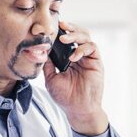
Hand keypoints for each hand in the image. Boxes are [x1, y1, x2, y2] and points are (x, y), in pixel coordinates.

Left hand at [43, 19, 108, 135]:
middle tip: (61, 26)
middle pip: (78, 33)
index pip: (67, 39)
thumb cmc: (65, 97)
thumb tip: (40, 50)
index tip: (52, 27)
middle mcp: (79, 55)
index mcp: (69, 58)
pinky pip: (92, 48)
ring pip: (86, 37)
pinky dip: (82, 49)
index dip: (61, 32)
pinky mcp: (96, 63)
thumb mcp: (51, 78)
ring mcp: (89, 58)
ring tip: (65, 39)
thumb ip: (48, 64)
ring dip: (76, 35)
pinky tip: (74, 57)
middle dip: (70, 28)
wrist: (78, 110)